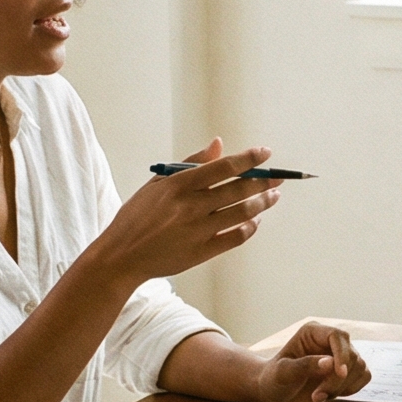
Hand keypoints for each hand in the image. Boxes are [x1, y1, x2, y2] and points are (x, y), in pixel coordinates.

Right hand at [102, 140, 278, 284]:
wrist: (121, 256)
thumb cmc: (138, 216)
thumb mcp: (158, 183)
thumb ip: (191, 162)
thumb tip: (218, 144)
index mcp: (179, 184)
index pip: (224, 167)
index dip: (249, 159)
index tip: (266, 153)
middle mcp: (191, 206)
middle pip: (239, 190)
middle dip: (265, 181)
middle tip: (279, 177)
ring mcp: (198, 230)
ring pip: (242, 213)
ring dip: (263, 203)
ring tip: (274, 196)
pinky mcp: (202, 252)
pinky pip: (236, 238)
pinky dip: (250, 227)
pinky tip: (255, 220)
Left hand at [252, 321, 370, 401]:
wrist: (276, 392)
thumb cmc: (274, 378)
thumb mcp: (283, 372)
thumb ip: (304, 366)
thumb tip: (330, 362)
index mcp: (313, 333)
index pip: (338, 336)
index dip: (342, 354)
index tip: (340, 373)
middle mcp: (330, 342)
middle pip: (351, 355)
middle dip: (338, 379)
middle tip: (317, 395)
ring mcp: (340, 356)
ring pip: (360, 367)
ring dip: (343, 387)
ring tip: (319, 396)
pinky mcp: (347, 371)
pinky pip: (363, 377)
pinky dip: (351, 389)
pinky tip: (331, 395)